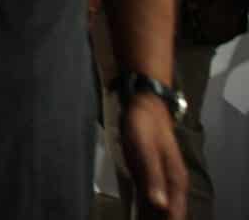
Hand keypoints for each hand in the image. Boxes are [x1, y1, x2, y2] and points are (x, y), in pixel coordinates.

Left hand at [121, 94, 186, 219]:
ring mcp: (158, 179)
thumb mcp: (146, 149)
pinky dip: (143, 208)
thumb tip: (161, 206)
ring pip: (158, 207)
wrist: (143, 105)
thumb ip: (153, 176)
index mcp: (175, 179)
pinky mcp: (147, 174)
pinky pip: (147, 197)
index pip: (175, 213)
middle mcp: (170, 183)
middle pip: (168, 212)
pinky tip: (136, 216)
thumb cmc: (145, 126)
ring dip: (150, 216)